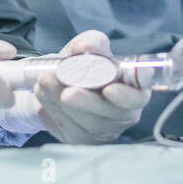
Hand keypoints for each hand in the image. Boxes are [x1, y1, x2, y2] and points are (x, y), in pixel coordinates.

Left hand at [34, 30, 149, 143]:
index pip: (139, 96)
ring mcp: (106, 130)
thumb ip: (91, 43)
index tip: (109, 89)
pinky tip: (43, 94)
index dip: (127, 96)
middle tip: (66, 92)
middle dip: (88, 102)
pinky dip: (53, 110)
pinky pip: (70, 129)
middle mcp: (125, 113)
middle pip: (113, 114)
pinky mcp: (84, 140)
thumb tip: (87, 48)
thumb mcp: (87, 47)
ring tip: (44, 83)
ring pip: (89, 124)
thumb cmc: (83, 64)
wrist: (61, 83)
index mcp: (134, 87)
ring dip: (63, 103)